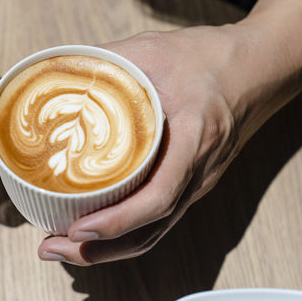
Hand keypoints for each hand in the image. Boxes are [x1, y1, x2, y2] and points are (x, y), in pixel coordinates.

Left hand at [37, 27, 244, 264]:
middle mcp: (196, 173)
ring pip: (151, 233)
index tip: (78, 229)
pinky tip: (92, 231)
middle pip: (149, 230)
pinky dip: (122, 234)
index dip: (118, 220)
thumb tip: (60, 69)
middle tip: (50, 248)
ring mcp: (193, 184)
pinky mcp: (186, 184)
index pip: (158, 196)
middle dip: (98, 250)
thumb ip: (109, 60)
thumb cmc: (208, 59)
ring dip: (106, 250)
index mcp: (194, 139)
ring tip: (61, 248)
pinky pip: (155, 221)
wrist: (251, 70)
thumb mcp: (155, 50)